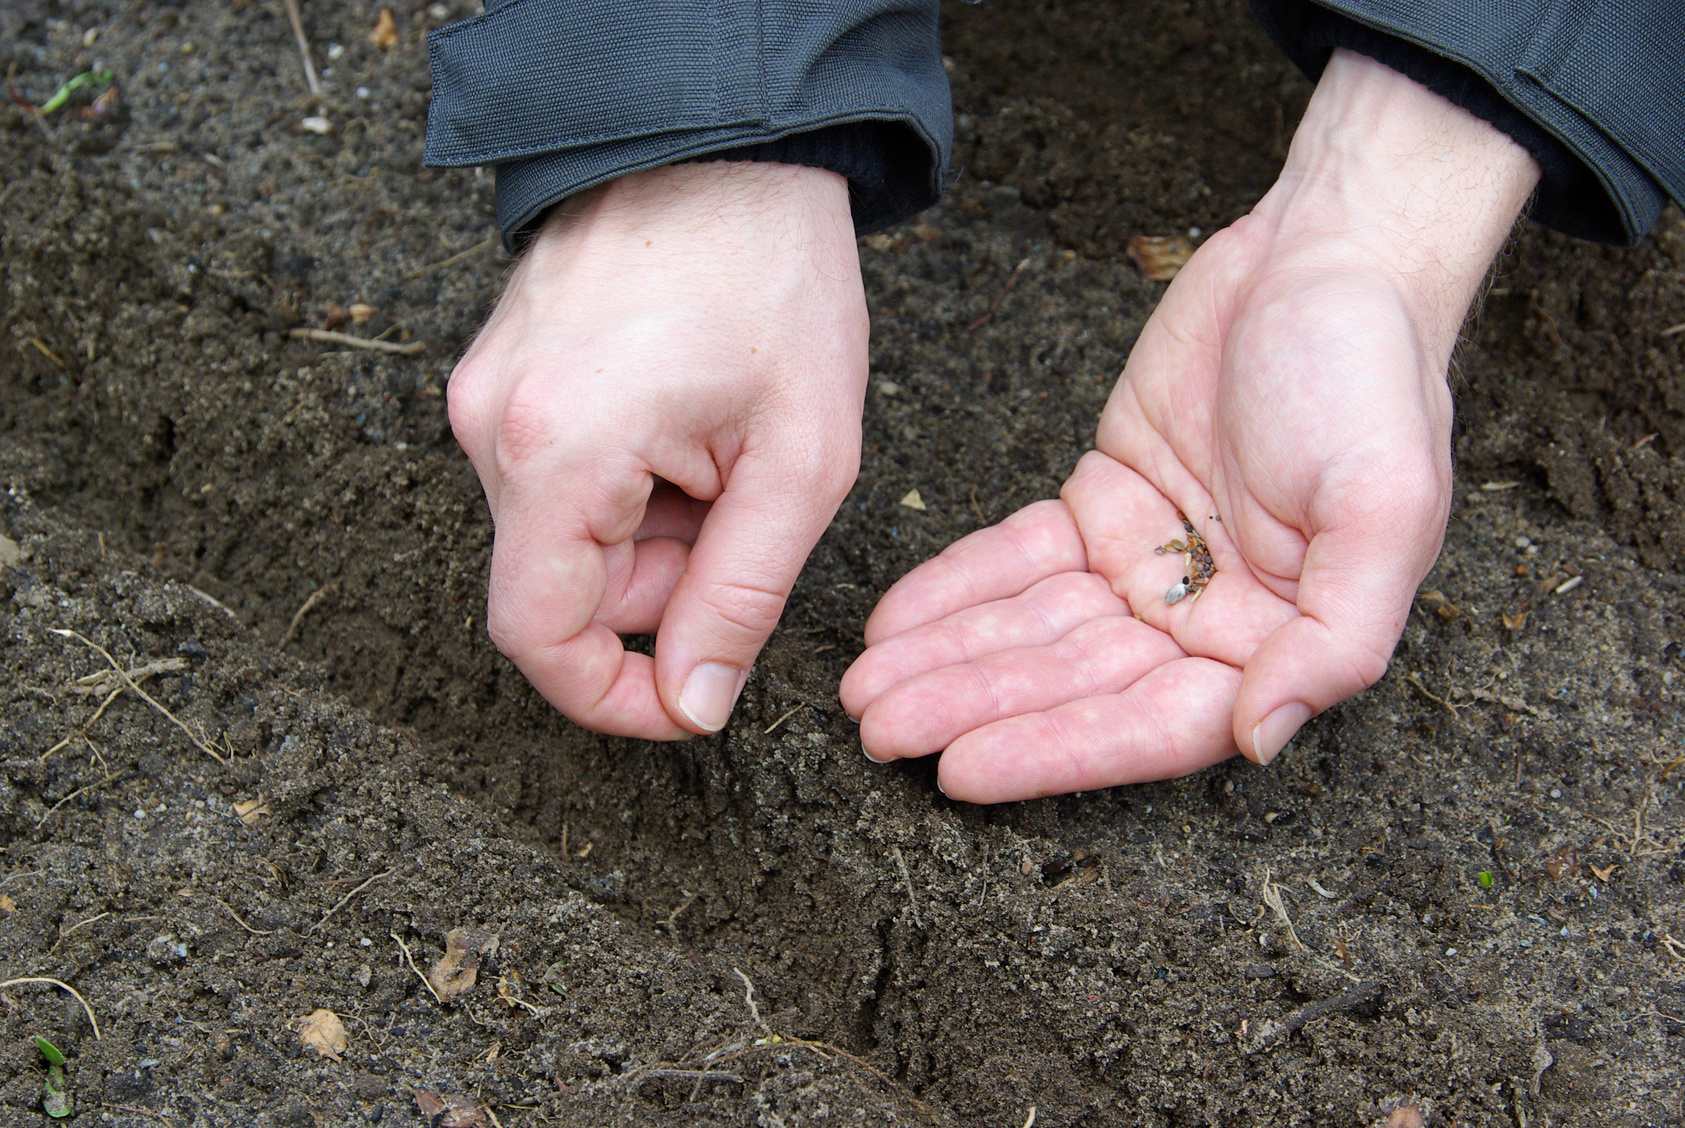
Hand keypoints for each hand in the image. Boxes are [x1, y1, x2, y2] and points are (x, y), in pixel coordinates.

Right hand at [448, 162, 866, 737]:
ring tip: (723, 450)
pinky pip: (558, 476)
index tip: (683, 701)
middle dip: (662, 586)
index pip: (537, 638)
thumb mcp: (798, 459)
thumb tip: (691, 702)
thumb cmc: (774, 278)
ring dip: (654, 530)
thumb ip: (740, 597)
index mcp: (555, 451)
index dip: (608, 697)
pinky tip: (687, 420)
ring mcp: (485, 393)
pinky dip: (630, 483)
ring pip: (565, 532)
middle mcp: (490, 426)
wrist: (727, 142)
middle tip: (745, 515)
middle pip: (561, 584)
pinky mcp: (500, 372)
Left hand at [841, 50, 1539, 800]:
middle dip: (972, 705)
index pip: (1151, 724)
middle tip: (878, 729)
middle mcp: (1205, 619)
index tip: (962, 767)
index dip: (1057, 750)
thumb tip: (1260, 735)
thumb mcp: (1385, 508)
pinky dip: (955, 587)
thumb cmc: (1373, 376)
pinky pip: (1016, 556)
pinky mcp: (1101, 501)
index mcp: (1276, 640)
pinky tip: (894, 621)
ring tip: (862, 688)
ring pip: (1030, 628)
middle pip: (1072, 684)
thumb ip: (1335, 637)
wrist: (1325, 255)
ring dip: (947, 657)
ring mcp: (1147, 561)